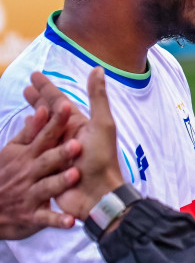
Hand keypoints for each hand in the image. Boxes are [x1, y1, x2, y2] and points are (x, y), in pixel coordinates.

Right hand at [0, 100, 83, 237]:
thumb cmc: (7, 175)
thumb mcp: (13, 152)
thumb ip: (30, 132)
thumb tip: (42, 109)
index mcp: (27, 156)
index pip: (45, 136)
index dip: (56, 122)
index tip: (67, 106)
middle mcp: (29, 174)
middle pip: (46, 161)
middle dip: (60, 153)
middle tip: (78, 145)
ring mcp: (31, 195)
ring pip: (47, 188)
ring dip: (60, 182)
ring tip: (75, 175)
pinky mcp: (33, 216)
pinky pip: (47, 218)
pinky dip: (58, 220)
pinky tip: (71, 221)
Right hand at [24, 69, 123, 222]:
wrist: (98, 195)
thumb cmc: (100, 160)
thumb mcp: (101, 125)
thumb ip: (97, 97)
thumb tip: (98, 68)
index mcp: (76, 126)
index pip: (57, 102)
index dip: (45, 88)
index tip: (34, 76)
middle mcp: (67, 139)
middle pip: (48, 115)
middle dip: (38, 101)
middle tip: (25, 88)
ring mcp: (58, 154)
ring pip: (42, 135)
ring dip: (34, 123)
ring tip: (24, 112)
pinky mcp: (52, 171)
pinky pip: (41, 158)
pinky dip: (36, 150)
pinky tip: (29, 145)